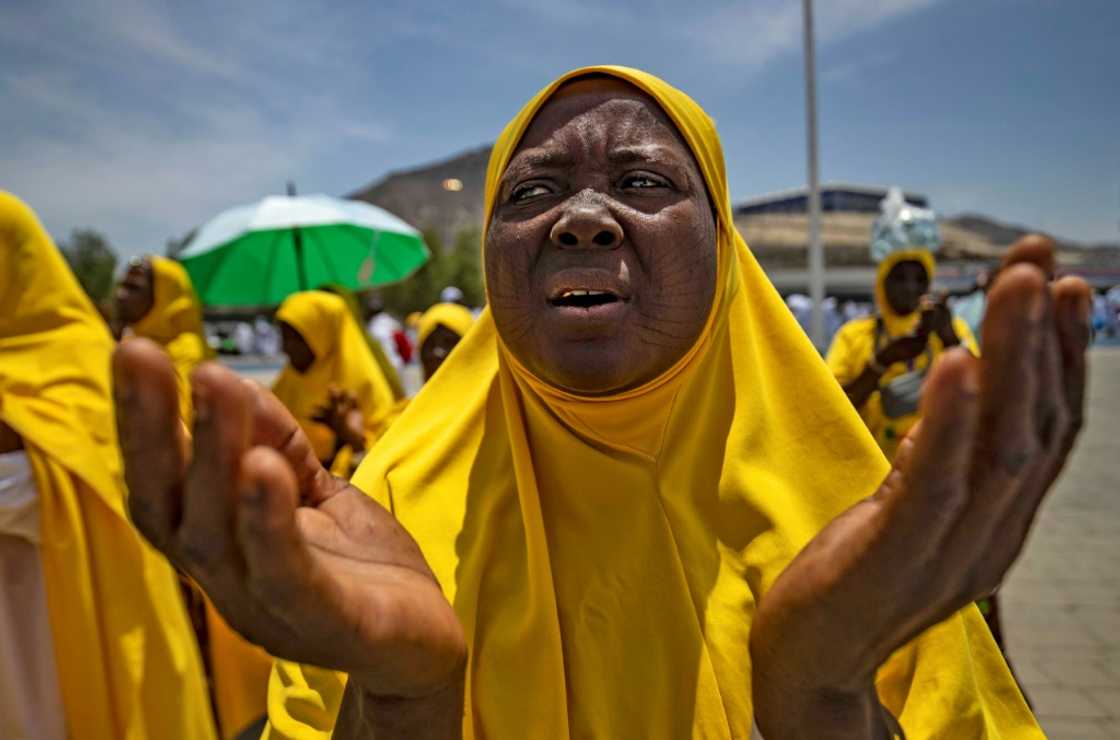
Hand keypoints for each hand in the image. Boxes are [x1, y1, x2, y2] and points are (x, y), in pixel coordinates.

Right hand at [113, 341, 465, 701]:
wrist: (424, 642)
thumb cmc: (360, 565)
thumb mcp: (317, 490)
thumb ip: (275, 443)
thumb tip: (224, 377)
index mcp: (219, 548)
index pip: (160, 486)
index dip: (140, 424)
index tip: (132, 350)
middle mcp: (227, 582)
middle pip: (171, 507)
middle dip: (152, 427)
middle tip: (141, 353)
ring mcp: (270, 610)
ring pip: (221, 536)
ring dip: (213, 458)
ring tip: (213, 387)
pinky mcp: (327, 624)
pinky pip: (288, 576)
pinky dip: (269, 522)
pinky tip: (265, 469)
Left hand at [750, 235, 1089, 737]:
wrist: (806, 663)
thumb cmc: (854, 575)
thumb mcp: (908, 506)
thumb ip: (944, 455)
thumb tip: (968, 380)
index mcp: (998, 523)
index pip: (1046, 431)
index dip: (1062, 356)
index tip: (1064, 285)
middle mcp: (992, 539)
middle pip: (1034, 426)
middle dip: (1045, 340)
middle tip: (1043, 263)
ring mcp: (949, 556)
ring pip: (999, 447)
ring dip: (1014, 360)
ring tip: (1018, 286)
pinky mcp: (892, 563)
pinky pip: (932, 487)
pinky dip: (950, 422)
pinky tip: (959, 360)